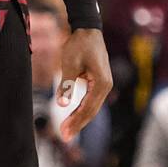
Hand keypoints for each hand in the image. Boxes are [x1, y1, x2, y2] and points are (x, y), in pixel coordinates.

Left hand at [56, 28, 112, 142]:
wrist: (88, 29)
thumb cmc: (79, 45)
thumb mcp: (69, 64)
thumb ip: (66, 85)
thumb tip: (61, 104)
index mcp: (101, 83)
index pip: (88, 108)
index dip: (76, 121)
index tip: (64, 132)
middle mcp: (106, 86)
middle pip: (92, 111)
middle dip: (78, 124)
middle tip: (64, 137)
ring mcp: (104, 84)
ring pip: (92, 107)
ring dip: (80, 119)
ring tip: (66, 130)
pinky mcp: (99, 82)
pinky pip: (91, 100)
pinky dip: (82, 109)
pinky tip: (73, 117)